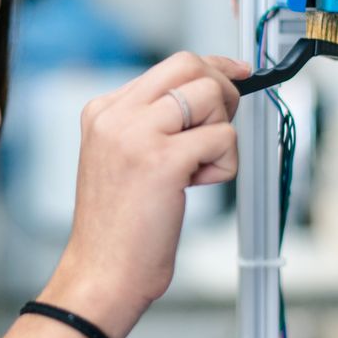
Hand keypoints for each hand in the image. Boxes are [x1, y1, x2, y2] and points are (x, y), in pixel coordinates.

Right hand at [45, 52, 246, 337]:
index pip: (170, 65)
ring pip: (210, 96)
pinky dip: (224, 165)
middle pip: (190, 65)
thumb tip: (207, 93)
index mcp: (104, 110)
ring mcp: (136, 134)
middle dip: (223, 90)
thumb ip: (152, 123)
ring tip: (196, 169)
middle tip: (221, 127)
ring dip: (221, 133)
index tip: (235, 74)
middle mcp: (116, 115)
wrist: (102, 272)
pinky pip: (223, 138)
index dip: (211, 69)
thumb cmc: (118, 226)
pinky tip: (196, 186)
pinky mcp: (162, 160)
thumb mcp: (123, 158)